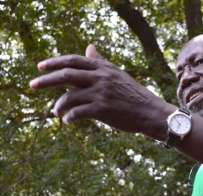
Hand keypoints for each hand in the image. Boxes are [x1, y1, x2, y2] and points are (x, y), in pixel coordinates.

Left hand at [29, 45, 174, 136]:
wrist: (150, 112)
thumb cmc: (134, 95)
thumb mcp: (117, 74)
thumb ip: (101, 62)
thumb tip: (89, 47)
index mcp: (103, 68)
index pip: (74, 60)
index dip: (55, 62)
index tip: (40, 66)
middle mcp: (101, 78)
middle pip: (66, 75)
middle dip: (46, 80)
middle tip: (32, 85)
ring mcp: (101, 93)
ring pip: (69, 97)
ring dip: (58, 106)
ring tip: (55, 113)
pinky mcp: (103, 109)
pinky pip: (78, 112)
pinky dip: (69, 117)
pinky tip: (68, 121)